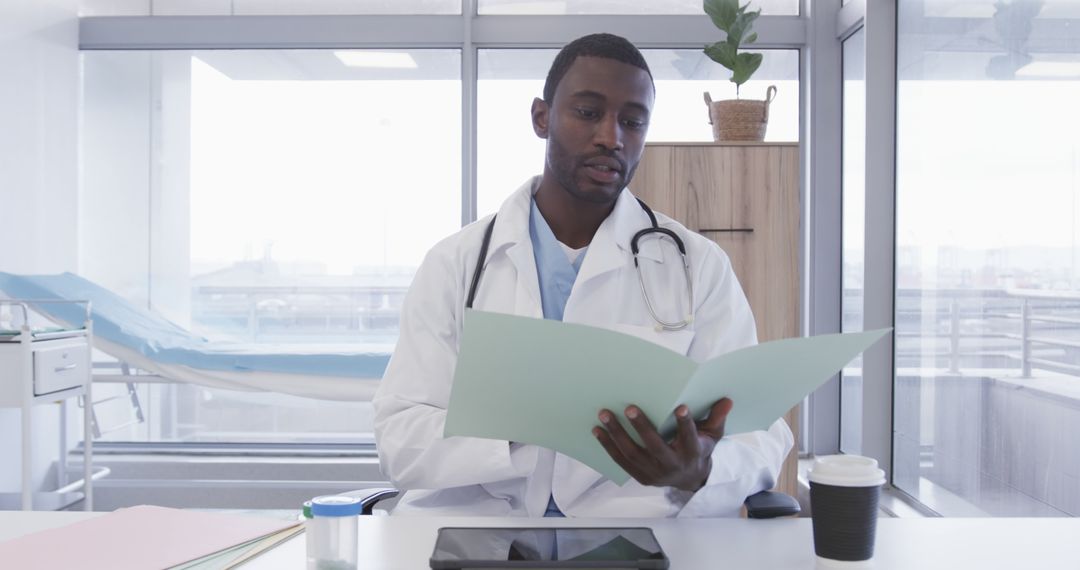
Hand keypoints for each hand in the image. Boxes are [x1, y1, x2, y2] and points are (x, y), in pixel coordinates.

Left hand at [592, 398, 732, 492]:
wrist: (690, 479)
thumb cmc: (699, 449)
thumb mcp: (713, 435)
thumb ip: (716, 417)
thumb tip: (727, 400)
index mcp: (693, 453)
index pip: (690, 438)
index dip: (686, 425)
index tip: (680, 407)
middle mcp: (673, 465)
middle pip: (655, 447)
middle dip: (641, 427)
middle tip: (629, 407)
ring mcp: (655, 473)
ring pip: (633, 454)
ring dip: (617, 435)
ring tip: (604, 415)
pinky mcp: (641, 477)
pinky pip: (622, 461)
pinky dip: (608, 446)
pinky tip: (598, 431)